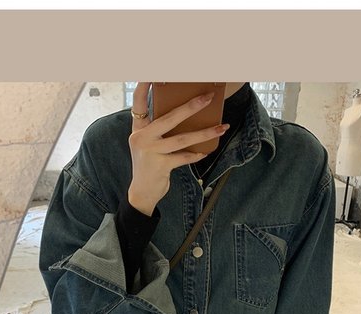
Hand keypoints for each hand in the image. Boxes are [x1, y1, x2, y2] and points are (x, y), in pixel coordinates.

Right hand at [127, 82, 229, 216]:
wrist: (141, 193)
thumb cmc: (149, 165)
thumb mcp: (148, 144)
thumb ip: (158, 130)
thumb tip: (185, 115)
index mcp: (138, 129)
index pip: (139, 102)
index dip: (144, 86)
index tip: (152, 73)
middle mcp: (142, 138)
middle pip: (169, 117)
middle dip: (191, 107)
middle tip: (208, 97)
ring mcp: (150, 152)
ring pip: (182, 139)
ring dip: (205, 133)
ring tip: (222, 127)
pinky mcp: (160, 166)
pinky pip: (183, 157)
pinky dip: (196, 155)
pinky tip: (206, 152)